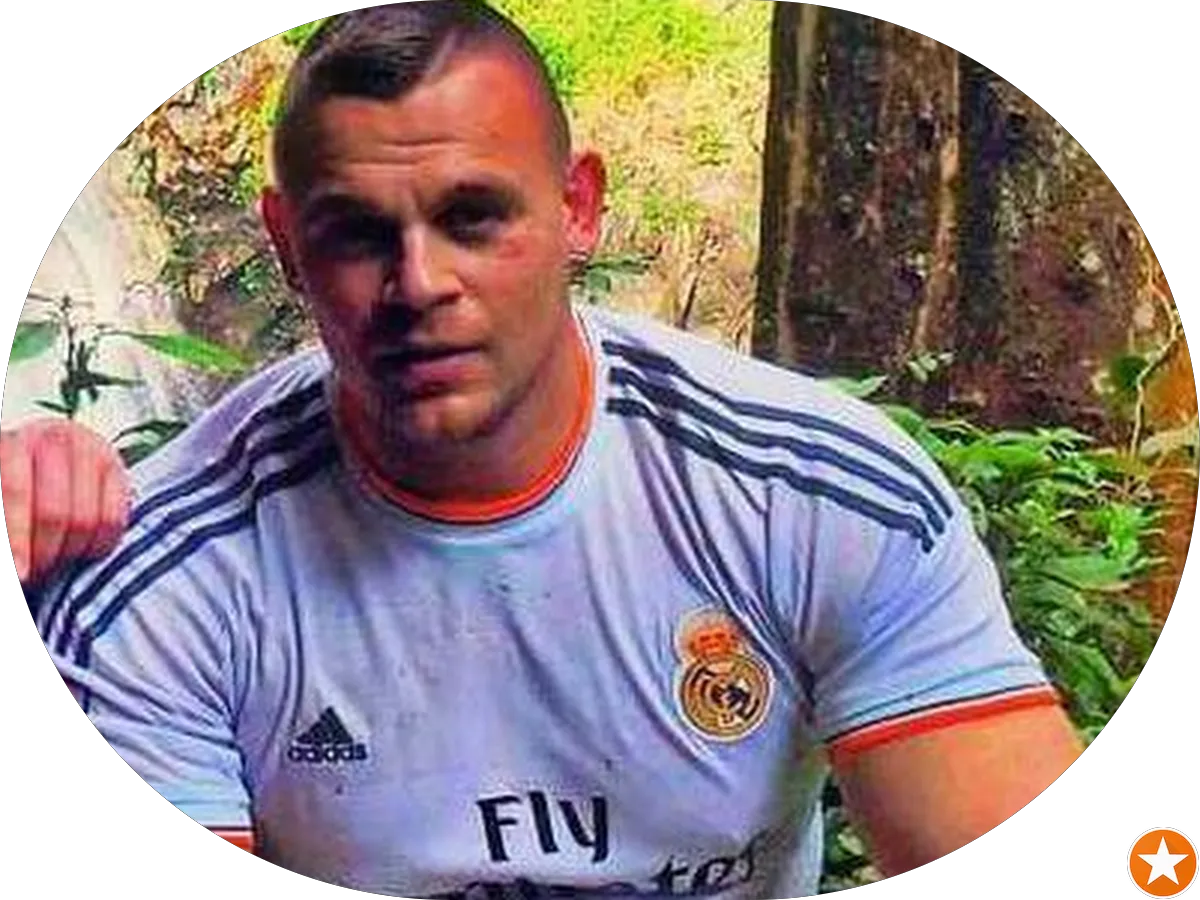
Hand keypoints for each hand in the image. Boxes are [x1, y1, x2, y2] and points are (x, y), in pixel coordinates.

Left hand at [1, 419, 131, 586]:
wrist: (45, 454)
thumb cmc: (17, 487)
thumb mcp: (5, 498)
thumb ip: (9, 520)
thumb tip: (18, 563)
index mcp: (12, 443)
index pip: (15, 492)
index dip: (17, 539)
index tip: (21, 574)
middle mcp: (54, 438)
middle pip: (54, 513)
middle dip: (44, 553)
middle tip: (36, 572)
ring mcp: (92, 450)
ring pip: (87, 520)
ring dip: (69, 553)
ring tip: (55, 559)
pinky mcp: (118, 468)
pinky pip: (113, 520)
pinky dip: (97, 545)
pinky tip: (81, 549)